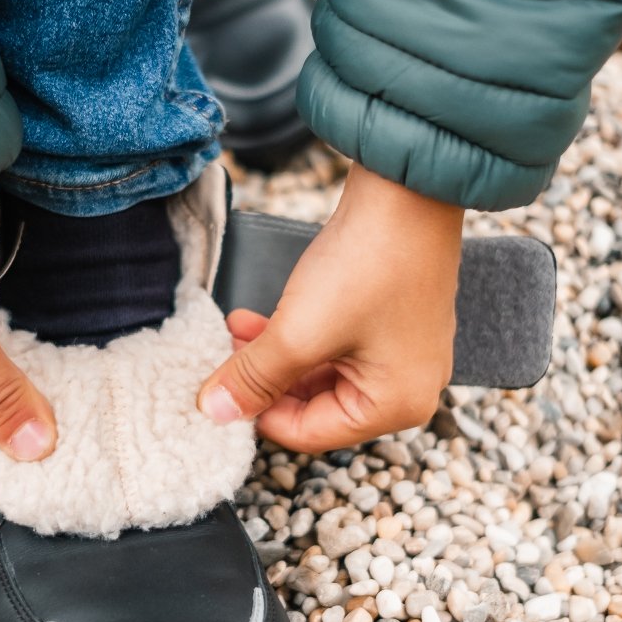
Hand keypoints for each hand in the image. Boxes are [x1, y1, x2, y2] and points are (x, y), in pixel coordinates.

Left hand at [198, 165, 461, 453]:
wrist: (407, 187)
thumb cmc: (368, 264)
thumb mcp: (298, 332)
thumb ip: (254, 377)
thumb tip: (214, 412)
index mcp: (397, 405)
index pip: (309, 434)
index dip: (256, 415)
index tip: (215, 395)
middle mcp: (406, 387)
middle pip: (314, 405)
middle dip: (262, 381)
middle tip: (219, 359)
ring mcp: (400, 352)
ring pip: (317, 373)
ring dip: (272, 356)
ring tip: (232, 331)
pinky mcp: (388, 320)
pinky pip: (332, 345)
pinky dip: (294, 337)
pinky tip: (258, 319)